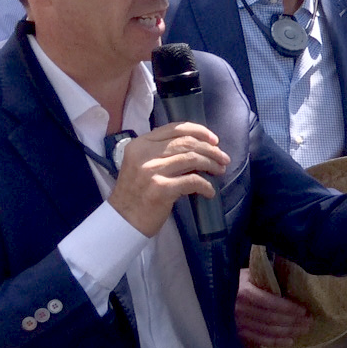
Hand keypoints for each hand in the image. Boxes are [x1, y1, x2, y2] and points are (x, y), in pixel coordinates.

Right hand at [107, 122, 228, 236]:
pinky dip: (206, 186)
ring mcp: (152, 171)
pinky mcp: (161, 188)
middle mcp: (144, 154)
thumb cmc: (137, 192)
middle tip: (223, 158)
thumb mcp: (142, 164)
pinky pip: (193, 181)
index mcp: (140, 144)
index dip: (199, 131)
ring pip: (192, 159)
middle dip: (210, 150)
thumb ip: (163, 152)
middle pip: (187, 143)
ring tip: (220, 171)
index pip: (175, 128)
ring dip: (212, 164)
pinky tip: (210, 191)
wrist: (123, 219)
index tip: (214, 140)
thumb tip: (199, 147)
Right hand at [234, 270, 311, 347]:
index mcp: (244, 292)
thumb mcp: (250, 274)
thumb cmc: (237, 280)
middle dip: (293, 321)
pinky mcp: (238, 333)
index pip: (270, 302)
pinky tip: (290, 342)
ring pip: (267, 331)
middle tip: (309, 321)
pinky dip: (276, 342)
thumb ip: (266, 278)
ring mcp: (238, 324)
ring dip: (288, 332)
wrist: (215, 293)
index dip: (288, 308)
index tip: (304, 310)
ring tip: (304, 330)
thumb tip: (292, 276)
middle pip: (271, 319)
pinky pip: (259, 340)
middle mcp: (240, 310)